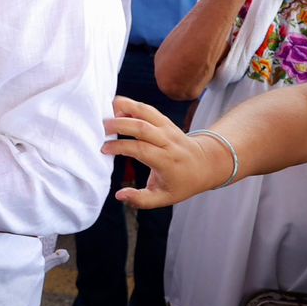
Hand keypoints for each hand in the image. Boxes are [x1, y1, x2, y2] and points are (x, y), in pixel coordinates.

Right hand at [103, 96, 235, 208]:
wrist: (205, 165)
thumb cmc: (182, 183)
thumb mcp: (164, 198)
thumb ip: (141, 199)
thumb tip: (119, 195)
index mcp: (167, 161)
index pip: (140, 149)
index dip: (119, 147)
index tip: (104, 149)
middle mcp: (168, 141)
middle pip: (142, 127)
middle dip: (119, 124)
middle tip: (101, 129)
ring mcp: (168, 128)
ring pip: (145, 111)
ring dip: (124, 108)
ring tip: (107, 113)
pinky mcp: (165, 120)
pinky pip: (147, 109)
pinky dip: (131, 105)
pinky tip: (117, 109)